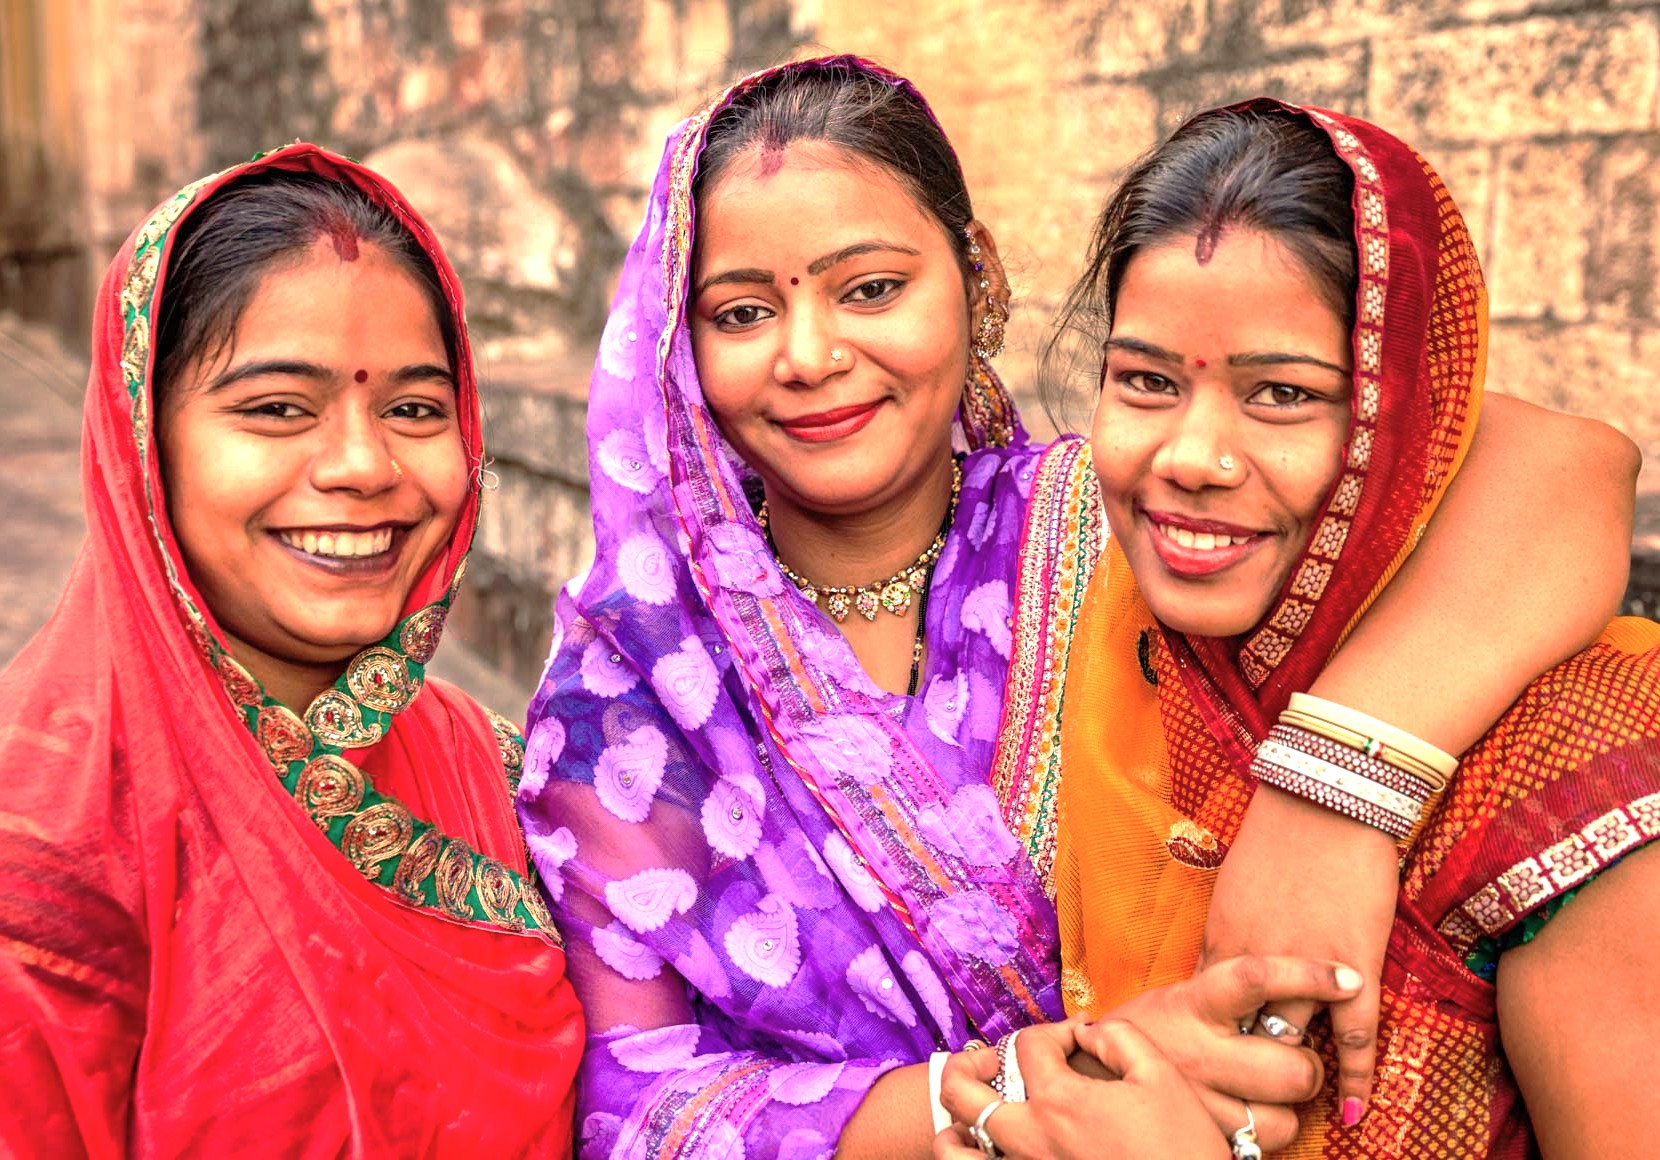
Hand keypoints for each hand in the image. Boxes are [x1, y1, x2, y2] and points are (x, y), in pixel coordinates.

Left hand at [932, 1019, 1226, 1159]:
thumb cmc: (1182, 1148)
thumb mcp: (1161, 1077)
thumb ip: (1119, 1037)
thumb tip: (1087, 1032)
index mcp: (1060, 1101)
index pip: (1029, 1045)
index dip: (1054, 1029)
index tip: (1080, 1037)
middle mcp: (1029, 1139)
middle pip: (960, 1092)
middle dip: (967, 1064)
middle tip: (991, 1060)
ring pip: (952, 1151)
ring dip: (953, 1126)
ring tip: (970, 1116)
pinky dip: (970, 1159)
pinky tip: (986, 1151)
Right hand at [1094, 954, 1363, 1148]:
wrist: (1085, 1074)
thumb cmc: (1150, 1030)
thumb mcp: (1181, 996)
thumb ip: (1229, 993)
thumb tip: (1299, 975)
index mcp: (1193, 1003)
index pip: (1255, 979)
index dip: (1306, 976)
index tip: (1348, 979)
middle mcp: (1196, 1052)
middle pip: (1291, 1068)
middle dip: (1307, 1067)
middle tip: (1293, 1059)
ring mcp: (1198, 1102)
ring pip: (1283, 1120)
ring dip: (1286, 1109)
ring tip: (1264, 1093)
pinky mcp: (1200, 1136)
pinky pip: (1258, 1148)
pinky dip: (1262, 1134)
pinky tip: (1246, 1115)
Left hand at [1202, 785, 1398, 1124]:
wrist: (1328, 796)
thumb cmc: (1280, 832)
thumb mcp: (1235, 884)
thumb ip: (1230, 929)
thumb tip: (1224, 962)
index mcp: (1222, 939)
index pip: (1207, 1008)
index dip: (1209, 1039)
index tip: (1206, 1063)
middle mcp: (1255, 962)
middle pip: (1240, 1033)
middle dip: (1238, 1067)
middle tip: (1240, 1095)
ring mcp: (1305, 968)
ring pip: (1291, 1041)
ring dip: (1292, 1074)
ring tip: (1293, 1103)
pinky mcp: (1354, 967)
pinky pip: (1355, 1038)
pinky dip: (1354, 1079)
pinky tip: (1351, 1111)